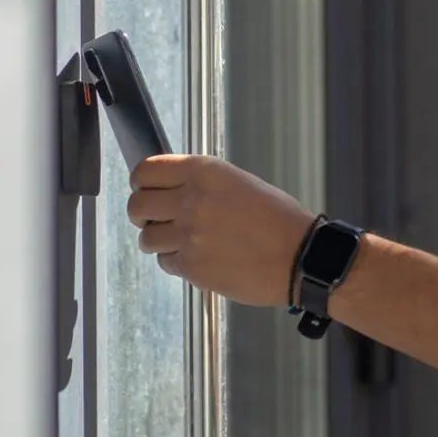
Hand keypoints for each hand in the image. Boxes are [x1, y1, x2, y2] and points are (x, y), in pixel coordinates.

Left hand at [127, 155, 314, 307]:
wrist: (301, 257)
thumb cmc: (279, 220)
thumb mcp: (241, 184)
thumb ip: (203, 183)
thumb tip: (171, 192)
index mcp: (206, 172)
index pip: (146, 170)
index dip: (141, 182)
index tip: (145, 189)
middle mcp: (192, 200)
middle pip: (136, 205)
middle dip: (142, 214)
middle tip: (156, 218)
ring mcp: (189, 235)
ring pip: (146, 238)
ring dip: (159, 240)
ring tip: (184, 241)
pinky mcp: (191, 266)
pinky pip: (165, 262)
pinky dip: (177, 261)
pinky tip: (200, 256)